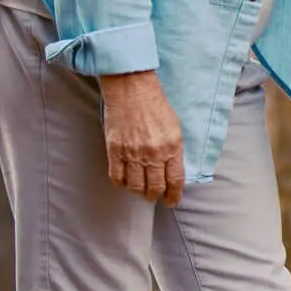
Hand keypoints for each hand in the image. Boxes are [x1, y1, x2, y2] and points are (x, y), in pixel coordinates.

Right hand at [100, 71, 185, 205]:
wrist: (132, 90)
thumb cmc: (156, 105)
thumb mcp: (175, 127)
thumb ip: (174, 150)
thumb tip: (172, 170)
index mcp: (172, 147)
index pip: (175, 180)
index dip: (174, 195)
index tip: (172, 201)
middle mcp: (153, 153)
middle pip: (155, 186)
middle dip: (156, 195)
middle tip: (155, 196)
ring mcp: (133, 153)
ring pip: (136, 185)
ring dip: (139, 191)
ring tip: (140, 190)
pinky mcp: (115, 150)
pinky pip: (117, 176)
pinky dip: (121, 183)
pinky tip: (125, 182)